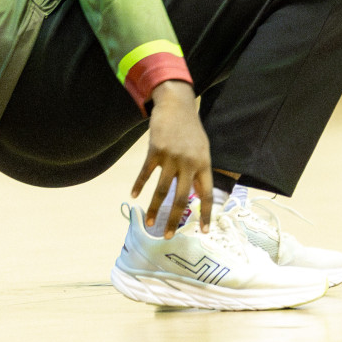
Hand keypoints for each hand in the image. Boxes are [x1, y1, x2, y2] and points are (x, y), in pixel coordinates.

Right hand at [131, 80, 211, 237]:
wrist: (177, 105)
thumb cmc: (191, 130)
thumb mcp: (202, 151)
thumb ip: (200, 173)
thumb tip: (198, 196)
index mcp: (204, 164)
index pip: (207, 194)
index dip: (206, 214)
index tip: (204, 232)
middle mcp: (189, 163)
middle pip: (182, 198)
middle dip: (174, 220)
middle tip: (168, 236)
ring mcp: (172, 157)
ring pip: (161, 190)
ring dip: (154, 209)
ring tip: (149, 223)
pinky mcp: (156, 151)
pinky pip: (146, 173)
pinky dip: (139, 186)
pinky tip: (134, 196)